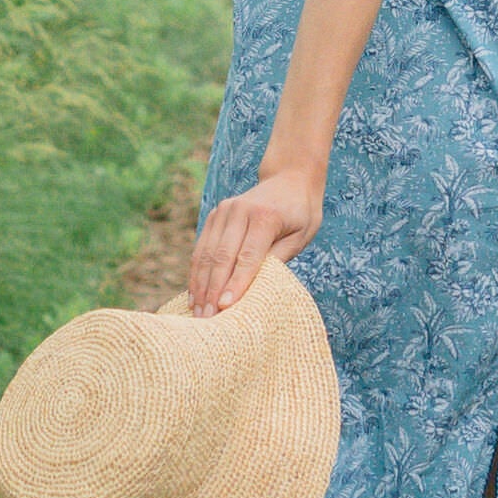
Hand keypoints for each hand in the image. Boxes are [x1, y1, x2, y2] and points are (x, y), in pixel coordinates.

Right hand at [187, 159, 324, 315]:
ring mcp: (224, 210)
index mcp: (265, 216)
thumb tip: (256, 287)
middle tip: (208, 319)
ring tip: (198, 313)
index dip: (236, 283)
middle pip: (222, 256)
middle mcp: (240, 210)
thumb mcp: (301, 235)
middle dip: (213, 290)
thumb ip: (278, 257)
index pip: (248, 256)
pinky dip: (197, 272)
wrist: (289, 178)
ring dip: (200, 285)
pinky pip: (202, 247)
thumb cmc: (300, 213)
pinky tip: (195, 294)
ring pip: (206, 253)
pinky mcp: (215, 215)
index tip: (225, 307)